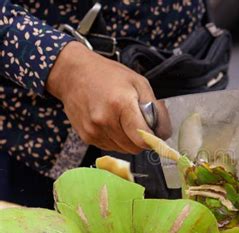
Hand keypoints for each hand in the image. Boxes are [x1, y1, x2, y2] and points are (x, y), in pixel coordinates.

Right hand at [46, 41, 170, 153]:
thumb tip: (164, 132)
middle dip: (142, 139)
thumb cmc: (107, 75)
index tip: (157, 135)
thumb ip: (155, 108)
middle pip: (134, 148)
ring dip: (129, 140)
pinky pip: (110, 147)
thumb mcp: (139, 83)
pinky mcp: (87, 137)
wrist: (72, 74)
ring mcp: (94, 131)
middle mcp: (105, 121)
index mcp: (121, 104)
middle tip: (140, 123)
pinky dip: (116, 139)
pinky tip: (112, 123)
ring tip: (124, 120)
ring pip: (123, 149)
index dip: (154, 140)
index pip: (143, 138)